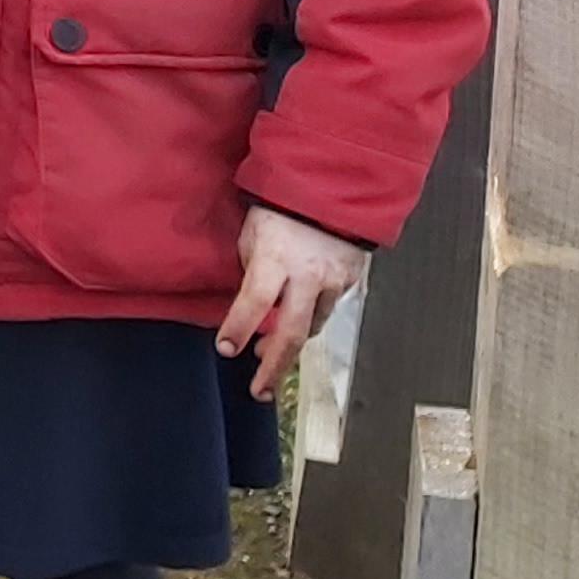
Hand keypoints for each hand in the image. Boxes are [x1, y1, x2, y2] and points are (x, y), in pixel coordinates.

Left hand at [220, 202, 367, 399]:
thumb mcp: (253, 235)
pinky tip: (297, 320)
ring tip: (269, 356)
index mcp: (277, 259)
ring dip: (290, 343)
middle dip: (274, 366)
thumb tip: (251, 304)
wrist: (333, 188)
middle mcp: (309, 274)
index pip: (255, 302)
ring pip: (313, 325)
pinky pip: (329, 308)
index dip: (239, 328)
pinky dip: (311, 318)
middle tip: (259, 389)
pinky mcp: (352, 281)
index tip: (226, 349)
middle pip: (292, 332)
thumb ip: (253, 271)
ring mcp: (335, 280)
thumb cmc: (282, 209)